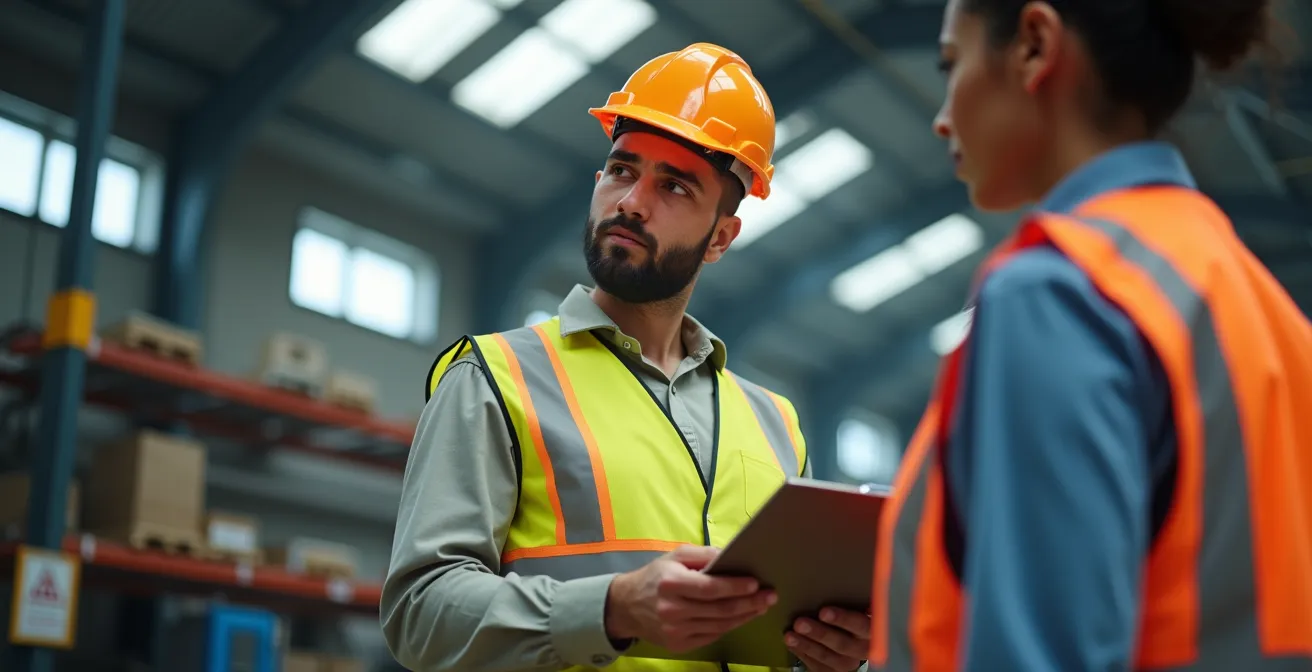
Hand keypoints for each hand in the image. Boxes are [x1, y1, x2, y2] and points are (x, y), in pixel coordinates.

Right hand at [605, 545, 776, 652]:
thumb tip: (730, 555)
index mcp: (671, 583)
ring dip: (745, 616)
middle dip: (749, 603)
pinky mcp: (678, 645)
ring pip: (720, 625)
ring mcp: (675, 630)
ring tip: (761, 606)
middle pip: (720, 609)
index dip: (735, 587)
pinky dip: (730, 626)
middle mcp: (672, 609)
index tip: (756, 584)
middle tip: (769, 596)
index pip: (710, 588)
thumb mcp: (674, 555)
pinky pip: (712, 636)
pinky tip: (742, 617)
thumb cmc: (655, 577)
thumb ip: (702, 554)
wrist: (627, 606)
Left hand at [785, 607, 869, 671]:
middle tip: (799, 623)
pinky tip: (792, 644)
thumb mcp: (856, 607)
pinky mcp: (834, 671)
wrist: (852, 640)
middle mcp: (863, 649)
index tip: (823, 612)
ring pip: (828, 657)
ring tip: (790, 635)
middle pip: (843, 644)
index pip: (862, 625)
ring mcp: (849, 663)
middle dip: (820, 633)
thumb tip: (840, 574)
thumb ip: (853, 599)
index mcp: (872, 629)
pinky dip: (803, 654)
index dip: (844, 619)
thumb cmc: (851, 616)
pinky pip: (818, 666)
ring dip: (807, 645)